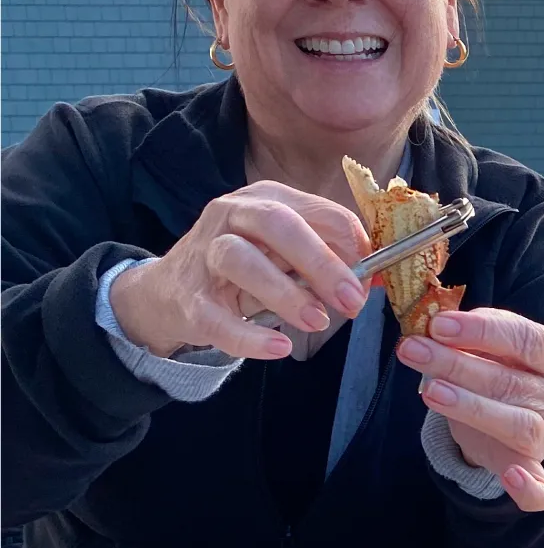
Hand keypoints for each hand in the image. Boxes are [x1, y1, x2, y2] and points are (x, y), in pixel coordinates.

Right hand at [110, 181, 370, 358]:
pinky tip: (279, 347)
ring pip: (242, 261)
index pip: (313, 209)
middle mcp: (230, 216)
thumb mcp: (286, 253)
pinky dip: (250, 336)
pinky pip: (217, 318)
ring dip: (286, 293)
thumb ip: (326, 256)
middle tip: (352, 299)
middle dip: (320, 262)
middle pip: (276, 224)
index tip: (371, 270)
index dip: (347, 238)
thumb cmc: (246, 269)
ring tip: (317, 321)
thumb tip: (371, 275)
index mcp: (264, 200)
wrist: (169, 294)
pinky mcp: (188, 299)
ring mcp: (204, 255)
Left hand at [397, 308, 543, 511]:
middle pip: (510, 381)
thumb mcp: (492, 348)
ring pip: (516, 424)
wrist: (516, 418)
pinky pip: (542, 488)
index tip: (439, 325)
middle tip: (413, 349)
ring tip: (430, 391)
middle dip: (457, 363)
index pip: (526, 338)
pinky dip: (530, 488)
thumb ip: (474, 335)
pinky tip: (512, 479)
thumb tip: (437, 323)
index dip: (483, 331)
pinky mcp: (532, 469)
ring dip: (472, 408)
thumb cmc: (500, 372)